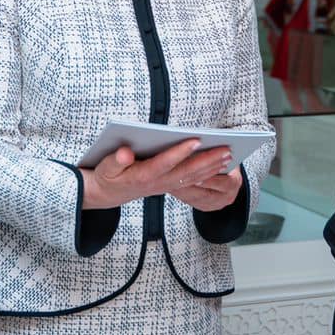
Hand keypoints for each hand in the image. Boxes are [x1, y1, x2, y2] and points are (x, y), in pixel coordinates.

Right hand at [81, 140, 231, 210]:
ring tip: (228, 155)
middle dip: (207, 161)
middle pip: (186, 172)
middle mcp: (157, 183)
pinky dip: (208, 174)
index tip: (196, 140)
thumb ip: (115, 160)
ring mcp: (165, 186)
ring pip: (193, 178)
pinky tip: (221, 165)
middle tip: (225, 149)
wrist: (109, 194)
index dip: (180, 152)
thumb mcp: (105, 168)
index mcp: (142, 176)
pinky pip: (193, 181)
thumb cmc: (108, 176)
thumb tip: (125, 152)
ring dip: (212, 168)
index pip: (164, 163)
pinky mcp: (170, 185)